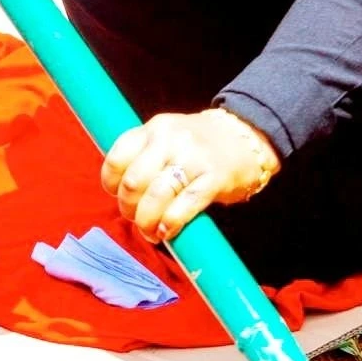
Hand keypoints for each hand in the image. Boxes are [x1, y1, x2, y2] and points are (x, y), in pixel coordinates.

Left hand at [101, 109, 281, 241]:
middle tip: (137, 218)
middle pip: (134, 182)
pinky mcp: (214, 178)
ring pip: (156, 196)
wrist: (249, 136)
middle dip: (129, 208)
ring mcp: (194, 158)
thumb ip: (144, 155)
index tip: (118, 195)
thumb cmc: (201, 144)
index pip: (117, 158)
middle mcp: (171, 140)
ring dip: (147, 221)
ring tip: (151, 231)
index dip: (112, 184)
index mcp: (155, 129)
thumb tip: (120, 189)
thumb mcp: (169, 135)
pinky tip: (167, 230)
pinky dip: (170, 223)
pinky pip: (184, 205)